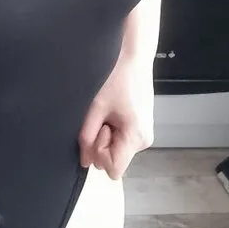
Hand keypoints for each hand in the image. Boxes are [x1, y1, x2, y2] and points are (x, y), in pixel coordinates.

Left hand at [78, 54, 153, 179]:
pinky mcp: (140, 128)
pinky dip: (112, 129)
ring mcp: (144, 134)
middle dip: (101, 142)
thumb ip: (86, 136)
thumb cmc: (117, 77)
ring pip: (116, 150)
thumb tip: (84, 161)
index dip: (99, 153)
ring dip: (106, 134)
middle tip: (102, 116)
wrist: (133, 57)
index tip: (100, 128)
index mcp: (136, 136)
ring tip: (108, 111)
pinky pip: (120, 140)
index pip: (113, 169)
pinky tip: (113, 111)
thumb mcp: (95, 107)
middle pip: (114, 160)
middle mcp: (144, 140)